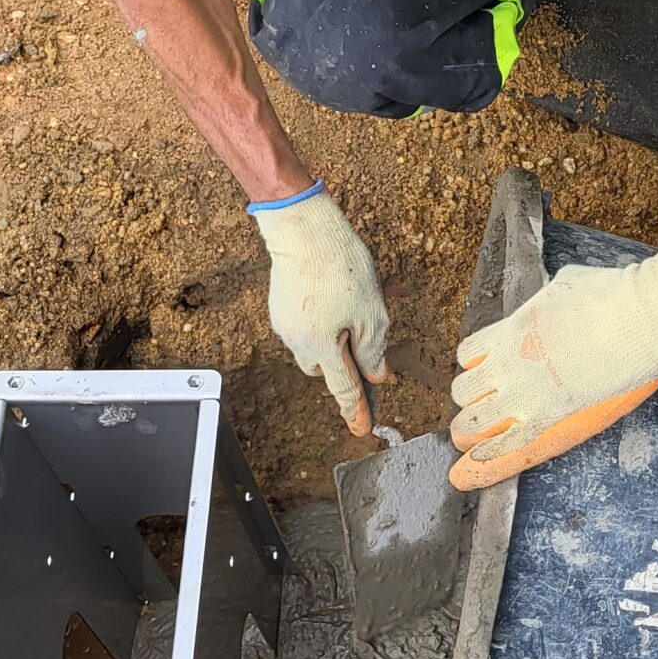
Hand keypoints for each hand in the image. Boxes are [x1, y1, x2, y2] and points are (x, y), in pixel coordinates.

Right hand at [251, 185, 391, 433]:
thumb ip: (374, 350)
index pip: (344, 389)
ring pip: (312, 349)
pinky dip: (319, 326)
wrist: (302, 229)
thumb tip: (378, 376)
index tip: (361, 430)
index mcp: (323, 348)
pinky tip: (331, 302)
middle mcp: (298, 341)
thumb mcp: (371, 312)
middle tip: (363, 353)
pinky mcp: (279, 307)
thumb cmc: (339, 266)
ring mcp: (285, 324)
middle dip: (342, 368)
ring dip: (330, 344)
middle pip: (324, 371)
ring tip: (349, 315)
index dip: (355, 411)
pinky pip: (302, 329)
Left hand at [447, 237, 657, 490]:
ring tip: (474, 433)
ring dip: (471, 427)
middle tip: (485, 402)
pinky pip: (506, 444)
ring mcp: (525, 393)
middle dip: (471, 397)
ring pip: (472, 422)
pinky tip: (478, 460)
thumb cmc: (609, 295)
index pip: (468, 354)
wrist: (639, 320)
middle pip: (464, 390)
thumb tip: (553, 301)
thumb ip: (546, 302)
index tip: (486, 368)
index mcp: (510, 329)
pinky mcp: (548, 416)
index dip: (474, 363)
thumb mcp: (564, 285)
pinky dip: (489, 455)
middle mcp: (507, 363)